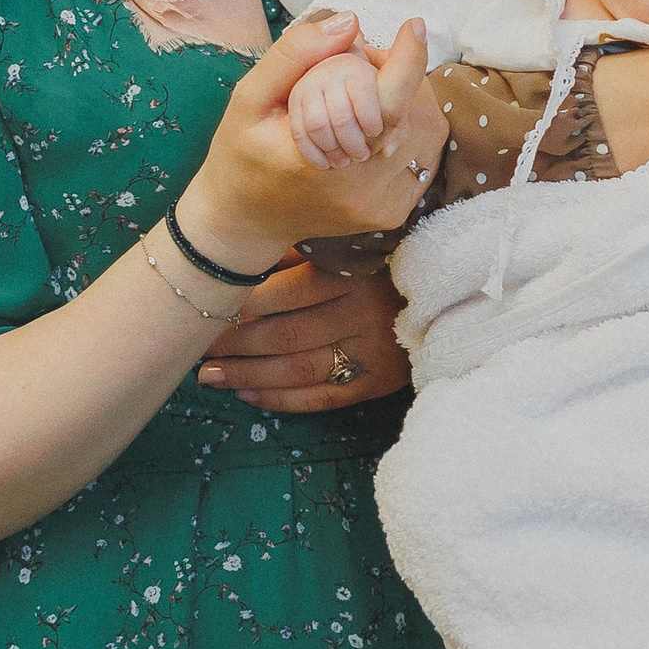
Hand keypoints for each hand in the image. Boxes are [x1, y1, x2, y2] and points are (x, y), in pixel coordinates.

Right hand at [176, 15, 442, 274]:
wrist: (245, 220)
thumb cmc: (241, 153)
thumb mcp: (250, 97)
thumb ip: (295, 55)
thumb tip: (350, 21)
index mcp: (324, 160)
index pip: (388, 104)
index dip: (407, 60)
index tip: (411, 26)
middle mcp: (362, 189)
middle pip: (415, 114)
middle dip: (400, 77)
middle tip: (365, 64)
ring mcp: (380, 205)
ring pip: (425, 134)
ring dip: (408, 102)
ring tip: (369, 93)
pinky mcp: (391, 212)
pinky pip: (422, 157)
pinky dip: (410, 130)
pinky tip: (377, 124)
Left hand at [195, 261, 410, 411]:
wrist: (448, 301)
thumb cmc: (389, 265)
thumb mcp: (352, 249)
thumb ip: (304, 255)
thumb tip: (249, 264)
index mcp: (353, 275)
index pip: (288, 293)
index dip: (245, 306)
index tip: (210, 308)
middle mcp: (361, 315)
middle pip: (286, 335)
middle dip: (236, 345)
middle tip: (200, 349)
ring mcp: (370, 354)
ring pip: (298, 370)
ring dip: (249, 376)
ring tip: (212, 376)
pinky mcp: (376, 383)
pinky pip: (321, 398)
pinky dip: (282, 400)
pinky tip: (249, 396)